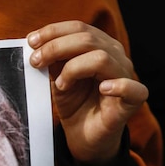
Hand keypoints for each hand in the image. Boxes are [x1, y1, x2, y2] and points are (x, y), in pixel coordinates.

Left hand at [27, 21, 147, 165]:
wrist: (83, 137)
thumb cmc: (74, 104)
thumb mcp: (58, 79)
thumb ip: (53, 62)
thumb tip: (37, 45)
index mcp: (100, 46)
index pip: (79, 28)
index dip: (53, 32)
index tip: (30, 42)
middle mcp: (115, 56)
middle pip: (88, 39)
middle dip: (56, 47)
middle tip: (35, 61)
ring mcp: (126, 76)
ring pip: (102, 58)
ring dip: (74, 68)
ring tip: (61, 84)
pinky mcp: (133, 100)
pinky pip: (133, 88)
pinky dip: (118, 86)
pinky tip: (102, 88)